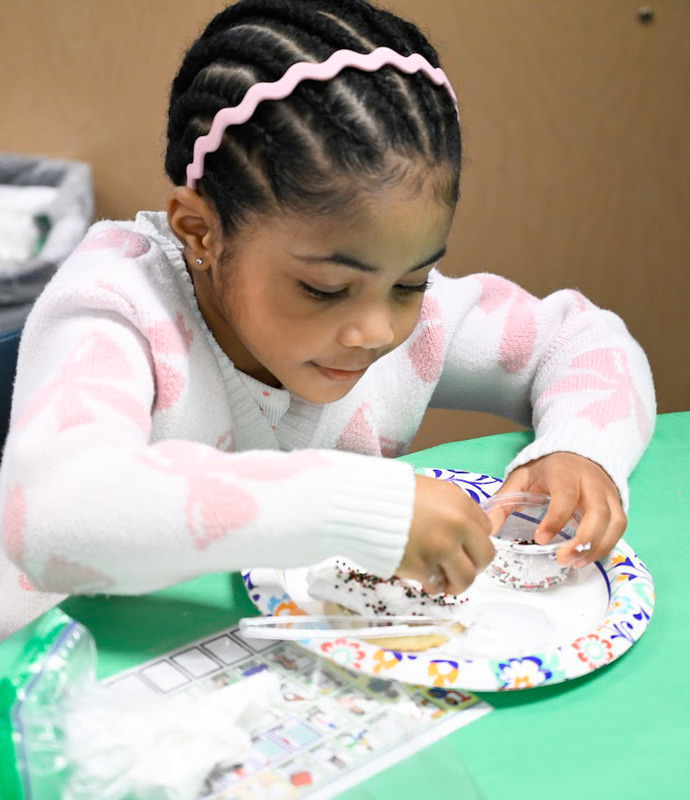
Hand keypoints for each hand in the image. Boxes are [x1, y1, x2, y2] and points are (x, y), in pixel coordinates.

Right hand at [396, 474, 494, 593]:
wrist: (359, 504)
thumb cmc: (389, 494)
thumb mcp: (430, 490)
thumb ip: (451, 509)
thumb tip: (464, 531)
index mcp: (460, 503)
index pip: (486, 529)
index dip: (474, 540)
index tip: (464, 546)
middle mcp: (457, 526)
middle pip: (484, 556)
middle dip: (474, 565)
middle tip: (458, 568)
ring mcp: (441, 548)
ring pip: (466, 578)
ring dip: (456, 583)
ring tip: (443, 581)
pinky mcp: (423, 567)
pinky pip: (437, 584)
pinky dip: (432, 584)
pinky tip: (421, 576)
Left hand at [494, 452, 626, 567]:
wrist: (575, 452)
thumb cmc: (546, 469)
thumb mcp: (520, 478)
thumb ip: (503, 502)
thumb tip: (488, 529)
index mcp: (564, 472)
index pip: (566, 496)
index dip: (555, 519)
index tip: (541, 539)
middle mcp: (591, 481)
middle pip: (598, 512)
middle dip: (584, 540)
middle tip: (562, 559)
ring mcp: (607, 492)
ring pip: (614, 522)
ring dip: (598, 547)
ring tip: (575, 563)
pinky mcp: (616, 503)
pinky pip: (619, 527)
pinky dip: (607, 545)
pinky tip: (587, 557)